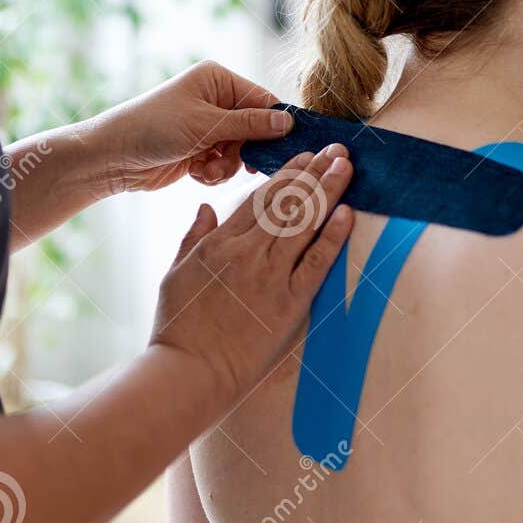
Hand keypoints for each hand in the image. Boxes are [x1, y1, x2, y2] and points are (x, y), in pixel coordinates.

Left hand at [92, 60, 293, 195]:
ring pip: (241, 151)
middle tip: (244, 165)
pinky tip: (196, 173)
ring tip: (206, 170)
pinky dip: (214, 172)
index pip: (263, 100)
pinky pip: (224, 164)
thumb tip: (288, 122)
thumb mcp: (206, 124)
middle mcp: (215, 99)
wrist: (112, 158)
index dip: (276, 124)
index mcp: (218, 80)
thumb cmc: (154, 128)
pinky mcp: (199, 150)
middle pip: (255, 129)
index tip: (287, 147)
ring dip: (227, 166)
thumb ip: (250, 124)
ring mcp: (207, 126)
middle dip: (245, 150)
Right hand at [151, 145, 354, 404]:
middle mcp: (246, 253)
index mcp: (218, 243)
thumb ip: (193, 237)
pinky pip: (316, 263)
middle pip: (287, 202)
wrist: (189, 373)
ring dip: (328, 191)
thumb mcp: (174, 274)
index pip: (259, 198)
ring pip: (303, 223)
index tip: (306, 155)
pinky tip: (348, 212)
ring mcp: (269, 277)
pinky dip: (333, 236)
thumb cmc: (178, 328)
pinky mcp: (289, 304)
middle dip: (314, 171)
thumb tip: (207, 208)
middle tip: (337, 149)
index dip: (287, 173)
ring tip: (346, 166)